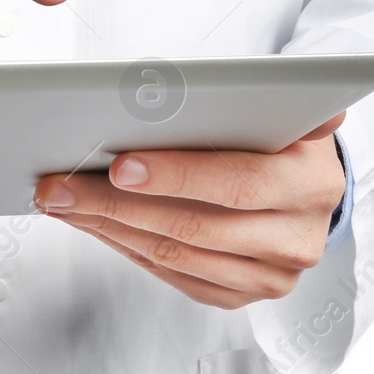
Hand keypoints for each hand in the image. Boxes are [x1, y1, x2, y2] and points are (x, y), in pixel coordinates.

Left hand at [33, 114, 346, 307]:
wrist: (306, 185)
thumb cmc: (280, 136)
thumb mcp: (280, 106)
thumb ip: (264, 94)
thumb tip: (247, 79)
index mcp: (311, 182)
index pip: (236, 183)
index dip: (176, 176)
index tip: (119, 165)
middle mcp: (297, 238)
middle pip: (194, 228)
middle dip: (117, 205)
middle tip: (62, 185)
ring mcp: (271, 275)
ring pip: (175, 256)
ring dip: (108, 227)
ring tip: (63, 199)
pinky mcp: (240, 294)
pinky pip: (172, 275)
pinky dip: (125, 246)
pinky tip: (91, 221)